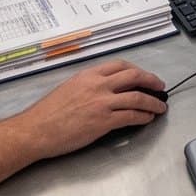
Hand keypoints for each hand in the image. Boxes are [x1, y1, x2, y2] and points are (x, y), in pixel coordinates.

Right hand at [13, 61, 167, 159]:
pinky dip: (143, 116)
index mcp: (89, 75)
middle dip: (152, 80)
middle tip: (160, 86)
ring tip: (160, 106)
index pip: (120, 65)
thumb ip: (88, 84)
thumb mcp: (68, 87)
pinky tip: (147, 118)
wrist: (35, 130)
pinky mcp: (103, 121)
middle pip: (134, 76)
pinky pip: (131, 116)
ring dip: (153, 102)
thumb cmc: (47, 113)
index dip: (137, 69)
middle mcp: (98, 85)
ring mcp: (102, 103)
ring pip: (137, 97)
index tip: (143, 75)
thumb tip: (105, 88)